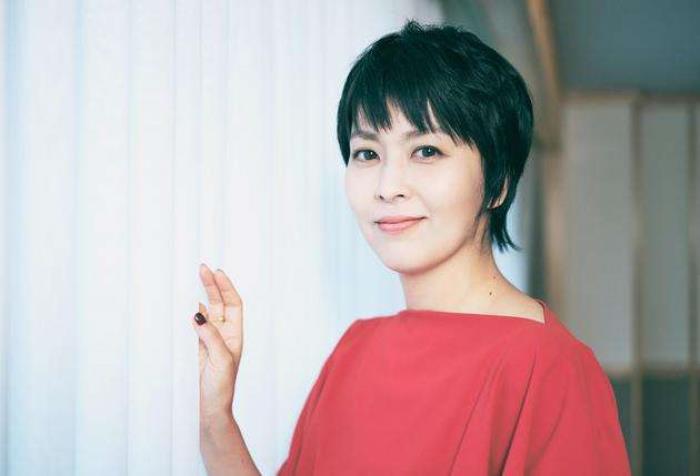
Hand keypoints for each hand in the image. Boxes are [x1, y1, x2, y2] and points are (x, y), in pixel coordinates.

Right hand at [191, 263, 244, 420]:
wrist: (210, 410)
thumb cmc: (220, 388)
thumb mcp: (220, 360)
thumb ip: (211, 337)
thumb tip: (199, 315)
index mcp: (235, 335)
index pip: (233, 304)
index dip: (226, 287)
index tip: (217, 272)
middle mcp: (224, 335)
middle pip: (220, 303)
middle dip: (212, 285)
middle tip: (202, 268)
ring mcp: (210, 341)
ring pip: (207, 312)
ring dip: (202, 296)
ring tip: (195, 278)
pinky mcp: (197, 349)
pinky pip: (195, 326)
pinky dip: (192, 313)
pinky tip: (189, 304)